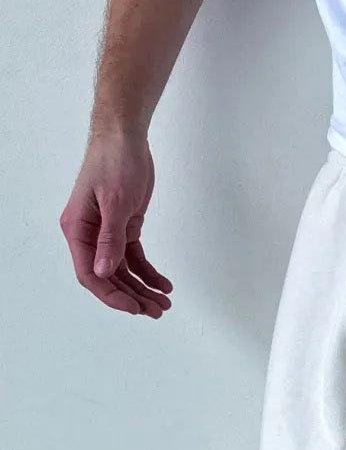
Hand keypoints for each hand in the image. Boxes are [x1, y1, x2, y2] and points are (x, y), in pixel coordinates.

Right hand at [59, 128, 172, 317]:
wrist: (126, 138)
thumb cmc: (114, 163)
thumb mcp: (114, 203)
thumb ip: (109, 240)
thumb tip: (103, 272)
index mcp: (77, 230)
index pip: (89, 274)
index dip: (111, 295)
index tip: (134, 307)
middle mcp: (88, 235)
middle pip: (108, 277)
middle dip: (132, 296)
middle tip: (157, 310)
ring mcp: (106, 232)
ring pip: (123, 271)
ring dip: (142, 288)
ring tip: (164, 302)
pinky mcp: (124, 227)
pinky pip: (134, 257)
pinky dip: (148, 272)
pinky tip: (163, 283)